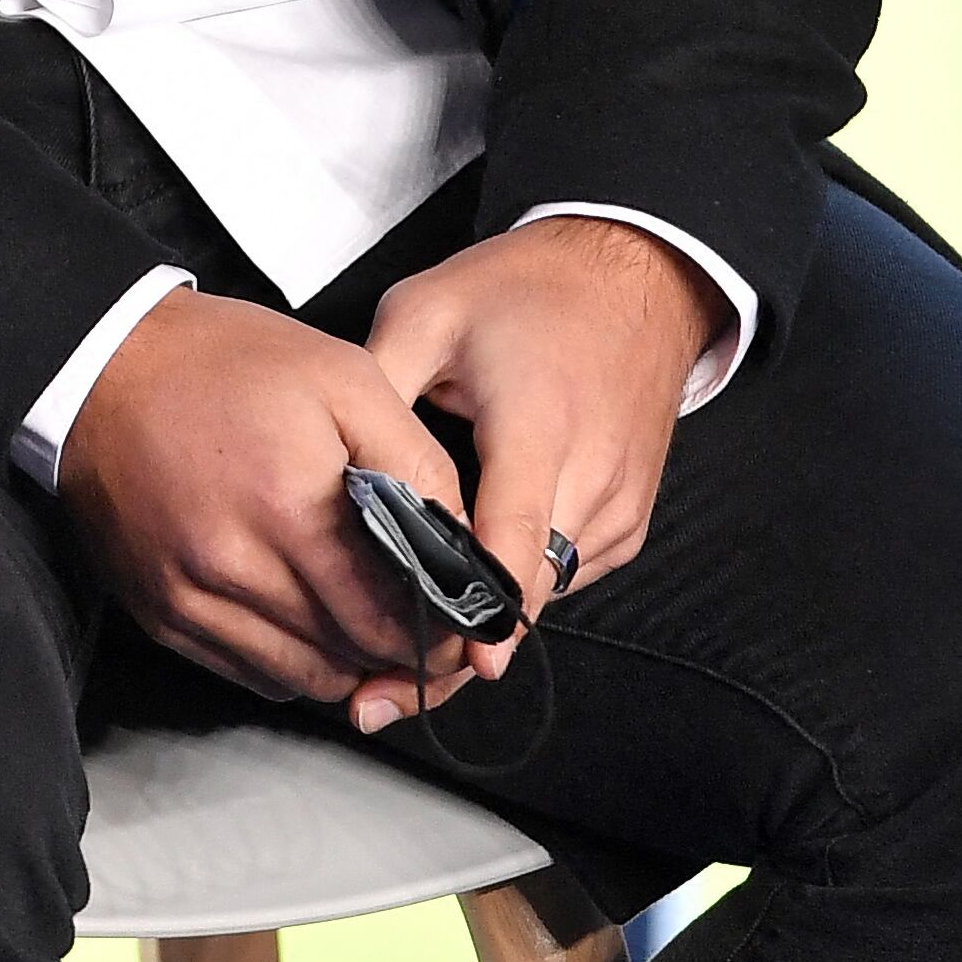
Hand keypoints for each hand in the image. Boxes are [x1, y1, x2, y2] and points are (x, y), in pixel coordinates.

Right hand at [55, 288, 485, 731]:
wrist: (101, 364)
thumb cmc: (220, 362)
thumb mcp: (344, 378)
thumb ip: (418, 462)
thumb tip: (466, 545)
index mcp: (289, 507)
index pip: (390, 620)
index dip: (436, 629)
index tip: (452, 616)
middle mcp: (234, 566)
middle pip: (351, 657)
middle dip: (398, 648)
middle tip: (416, 616)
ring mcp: (190, 598)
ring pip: (303, 679)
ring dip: (344, 656)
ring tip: (356, 608)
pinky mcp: (161, 613)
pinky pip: (250, 674)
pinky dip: (289, 656)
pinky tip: (299, 606)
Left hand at [361, 218, 723, 669]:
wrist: (631, 276)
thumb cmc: (529, 290)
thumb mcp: (428, 311)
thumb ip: (380, 388)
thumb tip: (330, 458)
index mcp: (540, 427)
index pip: (512, 539)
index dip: (478, 610)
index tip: (445, 661)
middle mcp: (591, 478)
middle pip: (524, 591)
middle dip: (454, 639)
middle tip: (376, 686)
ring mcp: (617, 508)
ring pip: (543, 593)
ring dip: (484, 618)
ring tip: (405, 639)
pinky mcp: (626, 522)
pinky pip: (564, 574)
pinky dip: (516, 586)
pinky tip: (465, 581)